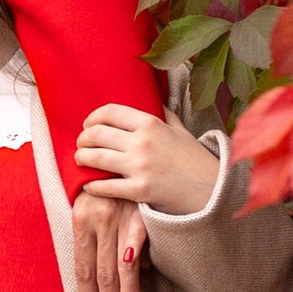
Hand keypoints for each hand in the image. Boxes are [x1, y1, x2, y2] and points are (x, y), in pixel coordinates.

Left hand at [69, 186, 142, 291]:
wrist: (119, 143)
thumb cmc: (105, 178)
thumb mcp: (94, 205)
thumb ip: (105, 238)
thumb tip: (132, 267)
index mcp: (81, 221)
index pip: (83, 269)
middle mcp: (97, 220)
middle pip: (100, 275)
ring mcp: (119, 217)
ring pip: (119, 268)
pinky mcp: (140, 212)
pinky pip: (137, 243)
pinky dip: (135, 264)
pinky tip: (138, 283)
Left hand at [75, 101, 221, 216]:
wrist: (211, 190)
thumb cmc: (195, 159)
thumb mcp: (181, 130)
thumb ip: (164, 115)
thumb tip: (153, 100)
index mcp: (151, 123)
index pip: (110, 112)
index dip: (93, 117)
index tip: (88, 124)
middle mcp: (142, 142)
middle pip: (97, 134)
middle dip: (83, 139)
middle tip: (82, 144)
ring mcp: (140, 167)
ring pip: (95, 158)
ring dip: (82, 158)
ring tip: (81, 159)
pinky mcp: (139, 191)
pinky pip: (105, 186)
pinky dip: (91, 185)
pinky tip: (89, 184)